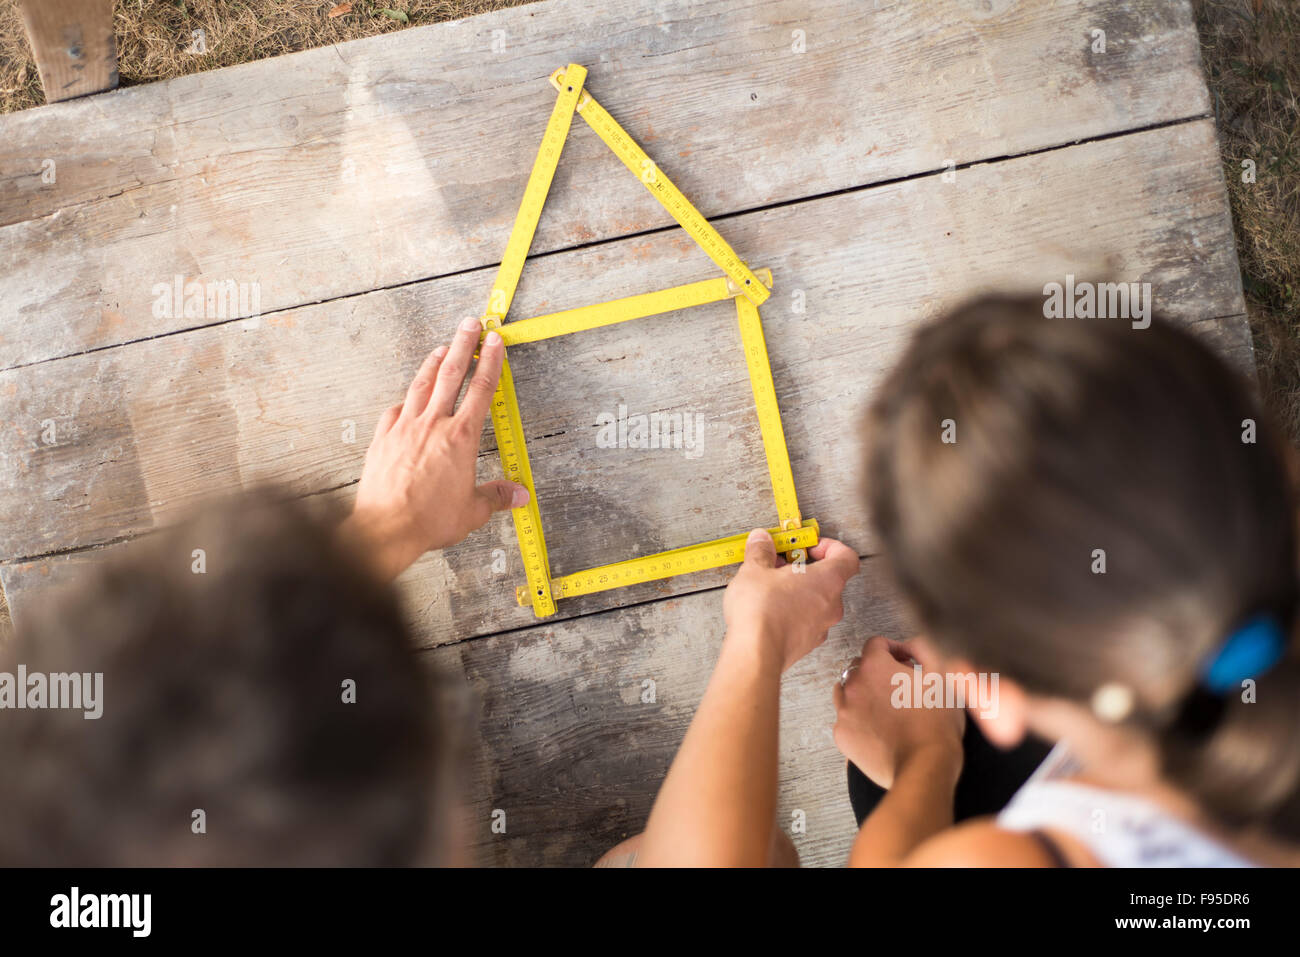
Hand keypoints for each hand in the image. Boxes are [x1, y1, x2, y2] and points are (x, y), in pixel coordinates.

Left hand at [341, 316, 527, 579]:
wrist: (385, 528)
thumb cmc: (428, 519)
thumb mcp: (472, 511)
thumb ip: (496, 497)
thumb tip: (518, 495)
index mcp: (460, 438)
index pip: (481, 390)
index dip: (489, 362)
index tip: (494, 342)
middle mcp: (433, 425)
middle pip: (451, 375)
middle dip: (462, 345)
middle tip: (469, 324)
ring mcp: (404, 428)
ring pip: (421, 385)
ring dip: (433, 362)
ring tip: (442, 347)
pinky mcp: (383, 438)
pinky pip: (395, 410)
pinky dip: (405, 399)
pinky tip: (408, 396)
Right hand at [722, 530, 859, 670]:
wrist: (756, 654)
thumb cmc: (762, 612)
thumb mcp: (755, 570)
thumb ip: (761, 551)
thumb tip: (761, 541)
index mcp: (828, 580)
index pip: (847, 557)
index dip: (831, 547)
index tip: (811, 546)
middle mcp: (831, 604)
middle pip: (829, 579)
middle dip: (806, 570)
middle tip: (783, 565)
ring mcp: (822, 627)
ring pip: (817, 602)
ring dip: (799, 592)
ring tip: (772, 588)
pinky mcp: (807, 643)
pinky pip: (807, 621)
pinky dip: (794, 612)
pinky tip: (770, 610)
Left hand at [832, 636, 963, 788]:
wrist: (924, 766)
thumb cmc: (936, 722)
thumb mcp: (941, 675)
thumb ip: (924, 649)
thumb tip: (912, 645)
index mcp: (874, 666)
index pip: (876, 644)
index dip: (894, 649)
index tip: (906, 662)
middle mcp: (853, 685)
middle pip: (859, 667)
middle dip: (878, 672)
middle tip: (901, 686)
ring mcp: (844, 712)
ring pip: (847, 693)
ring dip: (864, 694)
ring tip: (887, 708)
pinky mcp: (842, 736)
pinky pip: (846, 720)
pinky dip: (859, 720)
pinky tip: (879, 729)